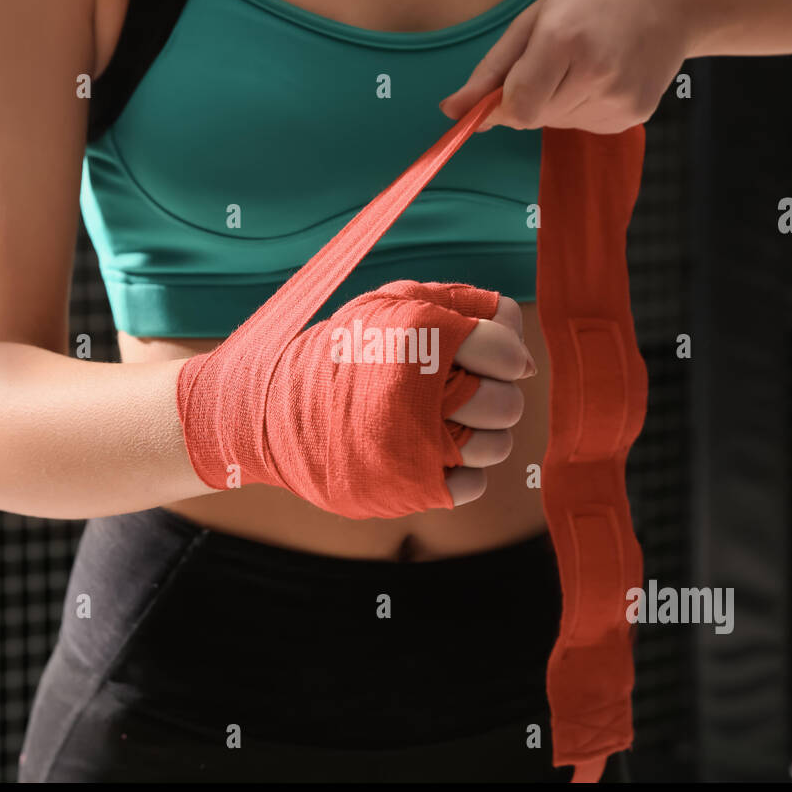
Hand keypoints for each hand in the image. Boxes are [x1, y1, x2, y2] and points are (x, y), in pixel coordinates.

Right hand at [177, 281, 534, 518]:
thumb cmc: (344, 353)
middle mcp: (417, 391)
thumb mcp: (389, 303)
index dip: (506, 352)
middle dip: (494, 396)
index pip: (504, 345)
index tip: (494, 358)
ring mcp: (415, 446)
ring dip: (483, 435)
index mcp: (417, 335)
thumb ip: (456, 304)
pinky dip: (462, 472)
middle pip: (506, 402)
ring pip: (497, 446)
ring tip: (450, 423)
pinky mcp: (410, 488)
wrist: (273, 412)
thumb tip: (518, 338)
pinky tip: (433, 452)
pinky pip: (474, 484)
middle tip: (464, 392)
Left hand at [439, 0, 688, 134]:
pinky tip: (603, 77)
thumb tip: (452, 112)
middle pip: (535, 117)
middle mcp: (595, 76)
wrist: (670, 0)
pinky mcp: (633, 116)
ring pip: (558, 123)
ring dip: (557, 102)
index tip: (498, 96)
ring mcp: (618, 101)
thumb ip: (492, 70)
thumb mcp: (536, 19)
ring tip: (584, 64)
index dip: (501, 108)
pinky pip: (586, 125)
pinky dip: (583, 108)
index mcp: (564, 42)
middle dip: (531, 97)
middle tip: (555, 60)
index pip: (517, 107)